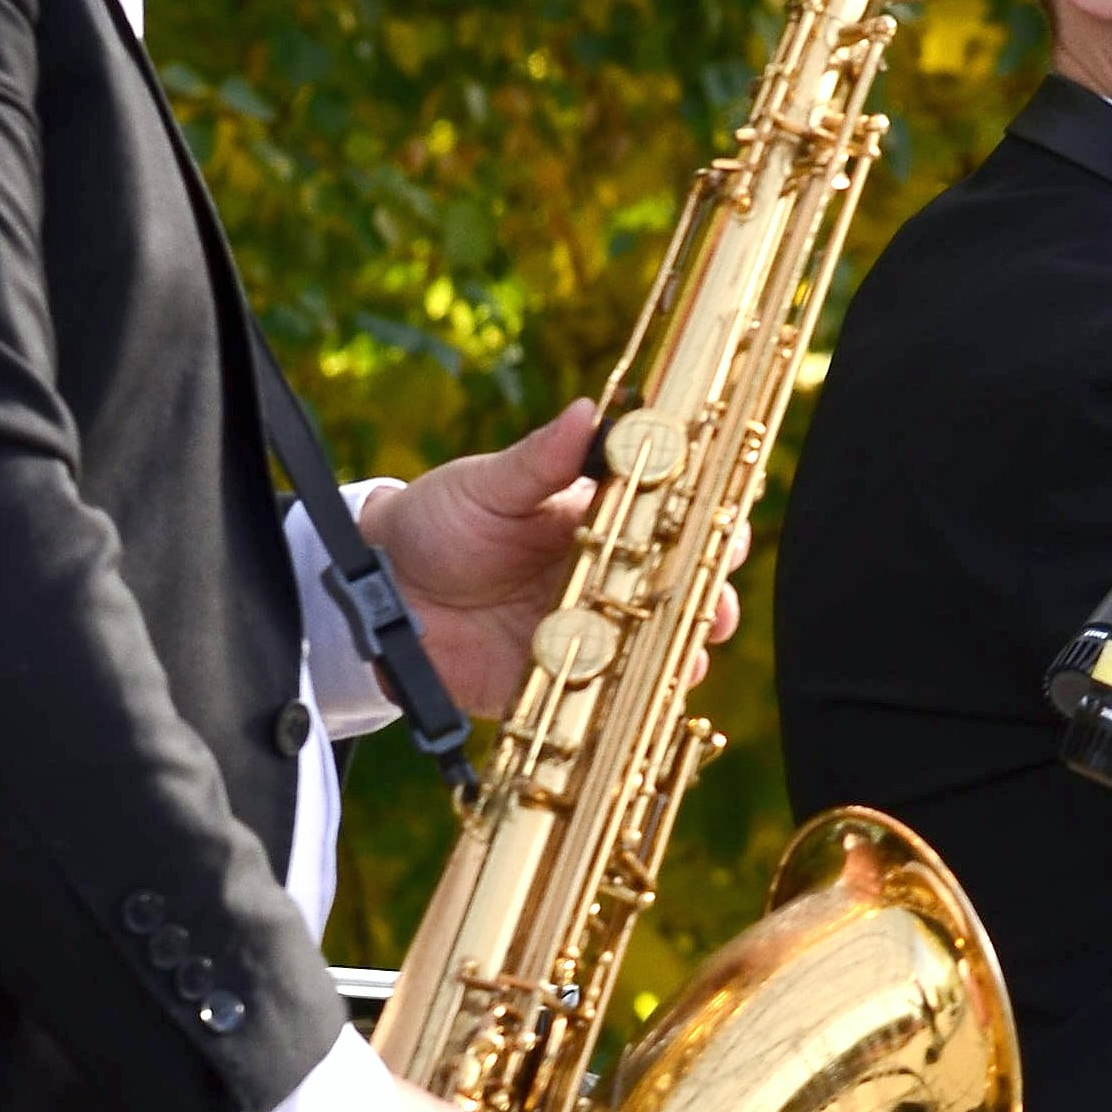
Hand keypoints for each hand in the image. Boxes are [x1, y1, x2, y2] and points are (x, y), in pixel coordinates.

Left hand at [357, 401, 748, 717]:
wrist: (380, 587)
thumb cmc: (439, 521)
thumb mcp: (489, 485)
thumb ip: (540, 460)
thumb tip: (586, 410)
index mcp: (597, 522)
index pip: (670, 520)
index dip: (710, 526)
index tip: (731, 527)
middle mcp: (602, 580)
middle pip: (676, 592)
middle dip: (711, 601)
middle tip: (720, 606)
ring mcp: (583, 633)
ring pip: (650, 648)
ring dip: (680, 654)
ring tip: (691, 655)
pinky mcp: (553, 681)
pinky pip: (600, 698)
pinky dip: (627, 701)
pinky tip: (643, 698)